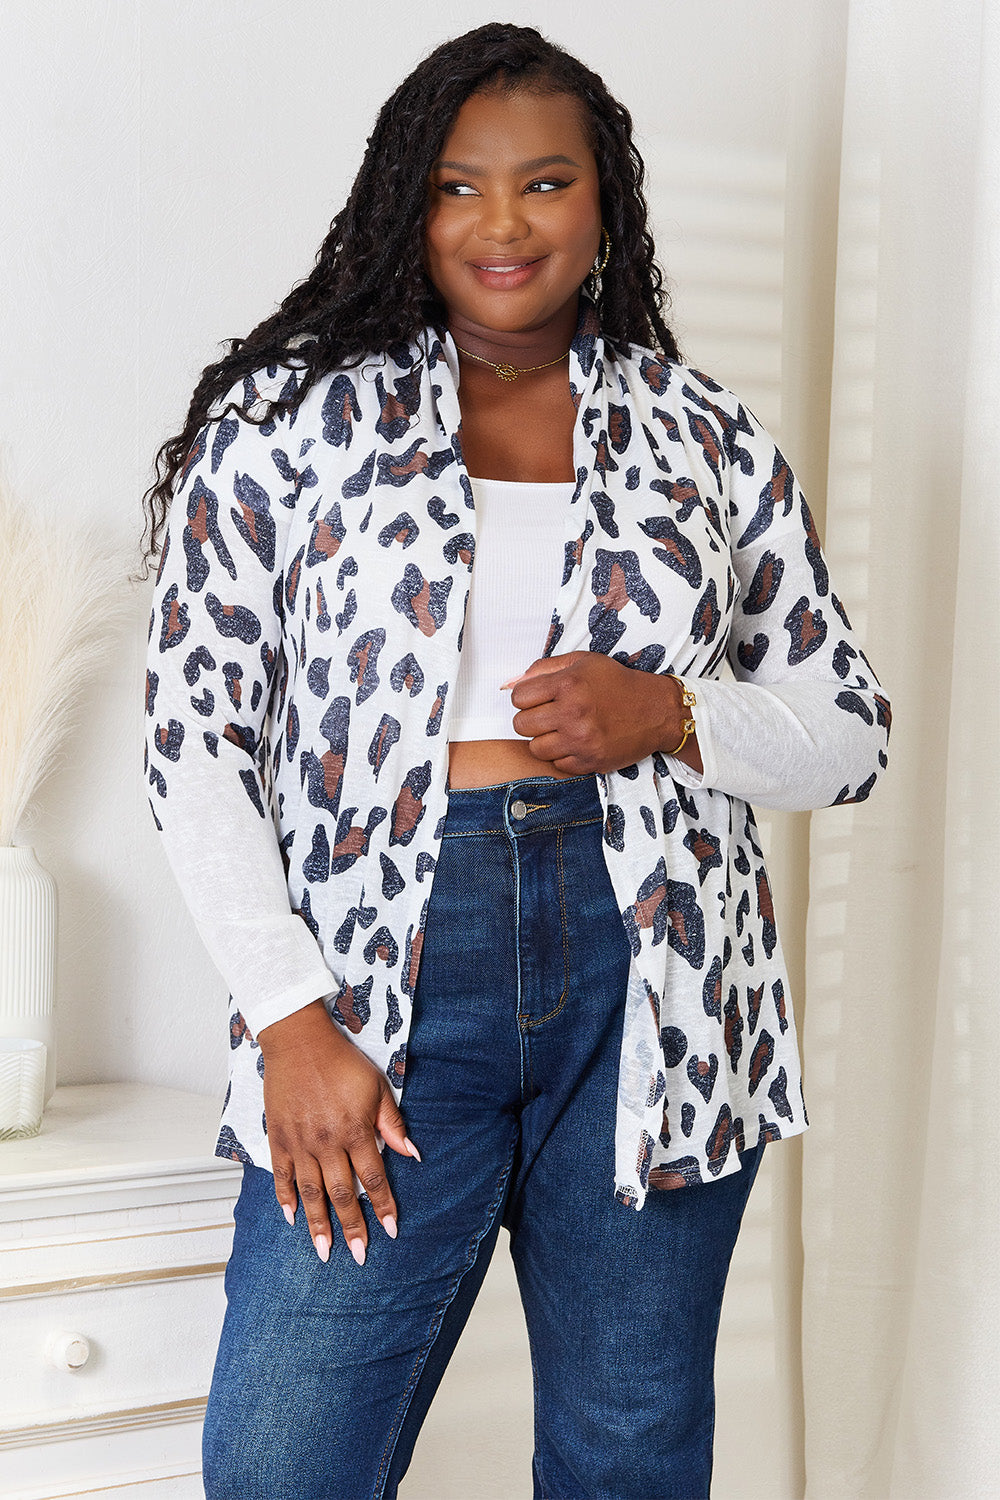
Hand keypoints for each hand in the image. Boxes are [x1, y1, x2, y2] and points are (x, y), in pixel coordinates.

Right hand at [258, 1000, 419, 1264]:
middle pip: (342, 1194)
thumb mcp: (376, 1087)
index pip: (373, 1178)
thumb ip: (392, 1123)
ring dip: (318, 1225)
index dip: (382, 1206)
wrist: (298, 1041)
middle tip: (358, 1256)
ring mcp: (300, 1143)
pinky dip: (286, 1199)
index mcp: (355, 1130)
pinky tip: (292, 1218)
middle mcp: (327, 1142)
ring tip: (324, 1251)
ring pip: (310, 1193)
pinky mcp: (278, 1138)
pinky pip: (281, 1176)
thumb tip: (412, 1153)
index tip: (390, 1230)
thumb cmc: (341, 1061)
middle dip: (352, 1228)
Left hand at [507, 652, 701, 774]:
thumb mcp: (583, 662)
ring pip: (535, 748)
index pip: (518, 697)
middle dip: (531, 719)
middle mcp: (573, 713)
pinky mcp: (590, 761)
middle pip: (521, 725)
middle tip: (548, 716)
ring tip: (561, 730)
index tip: (538, 698)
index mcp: (569, 684)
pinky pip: (556, 764)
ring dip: (544, 740)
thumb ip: (544, 668)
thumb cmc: (617, 683)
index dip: (526, 698)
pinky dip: (562, 755)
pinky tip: (576, 742)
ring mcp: (581, 740)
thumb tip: (511, 682)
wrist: (656, 711)